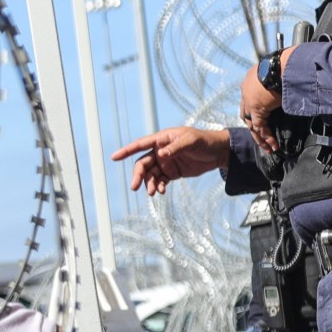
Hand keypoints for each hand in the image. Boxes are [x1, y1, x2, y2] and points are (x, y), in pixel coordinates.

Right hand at [111, 125, 231, 195]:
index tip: (114, 157)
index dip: (127, 151)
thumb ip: (176, 147)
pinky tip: (161, 191)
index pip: (141, 145)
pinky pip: (160, 181)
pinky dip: (158, 186)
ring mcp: (165, 163)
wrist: (217, 153)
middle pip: (143, 164)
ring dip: (148, 183)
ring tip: (152, 192)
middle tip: (135, 187)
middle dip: (138, 175)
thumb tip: (161, 154)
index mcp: (162, 139)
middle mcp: (160, 151)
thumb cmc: (203, 141)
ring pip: (150, 175)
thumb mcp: (191, 141)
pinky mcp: (171, 173)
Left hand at [240, 48, 292, 153]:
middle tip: (263, 138)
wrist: (282, 64)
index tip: (265, 122)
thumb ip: (283, 82)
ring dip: (260, 137)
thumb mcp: (281, 73)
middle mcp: (247, 90)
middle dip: (254, 127)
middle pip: (246, 114)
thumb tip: (296, 84)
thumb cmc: (287, 64)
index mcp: (251, 80)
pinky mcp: (256, 109)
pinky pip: (260, 127)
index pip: (250, 100)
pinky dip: (266, 137)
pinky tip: (273, 145)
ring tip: (269, 147)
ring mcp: (249, 100)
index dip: (255, 112)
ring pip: (251, 124)